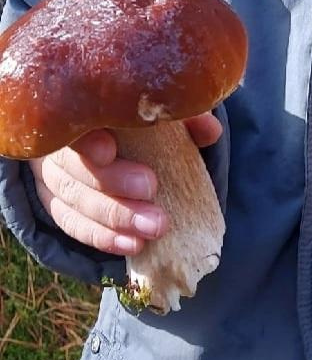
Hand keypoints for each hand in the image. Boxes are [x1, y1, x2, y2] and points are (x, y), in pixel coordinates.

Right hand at [28, 113, 221, 255]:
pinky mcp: (59, 205)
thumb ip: (185, 119)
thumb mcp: (164, 115)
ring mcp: (54, 178)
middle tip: (151, 190)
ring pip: (74, 202)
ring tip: (155, 228)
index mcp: (83, 114)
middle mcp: (61, 146)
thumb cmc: (140, 123)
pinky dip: (103, 238)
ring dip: (116, 218)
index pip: (73, 125)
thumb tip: (210, 131)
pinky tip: (134, 245)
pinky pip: (73, 226)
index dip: (85, 139)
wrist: (116, 140)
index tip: (108, 151)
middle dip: (113, 183)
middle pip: (73, 168)